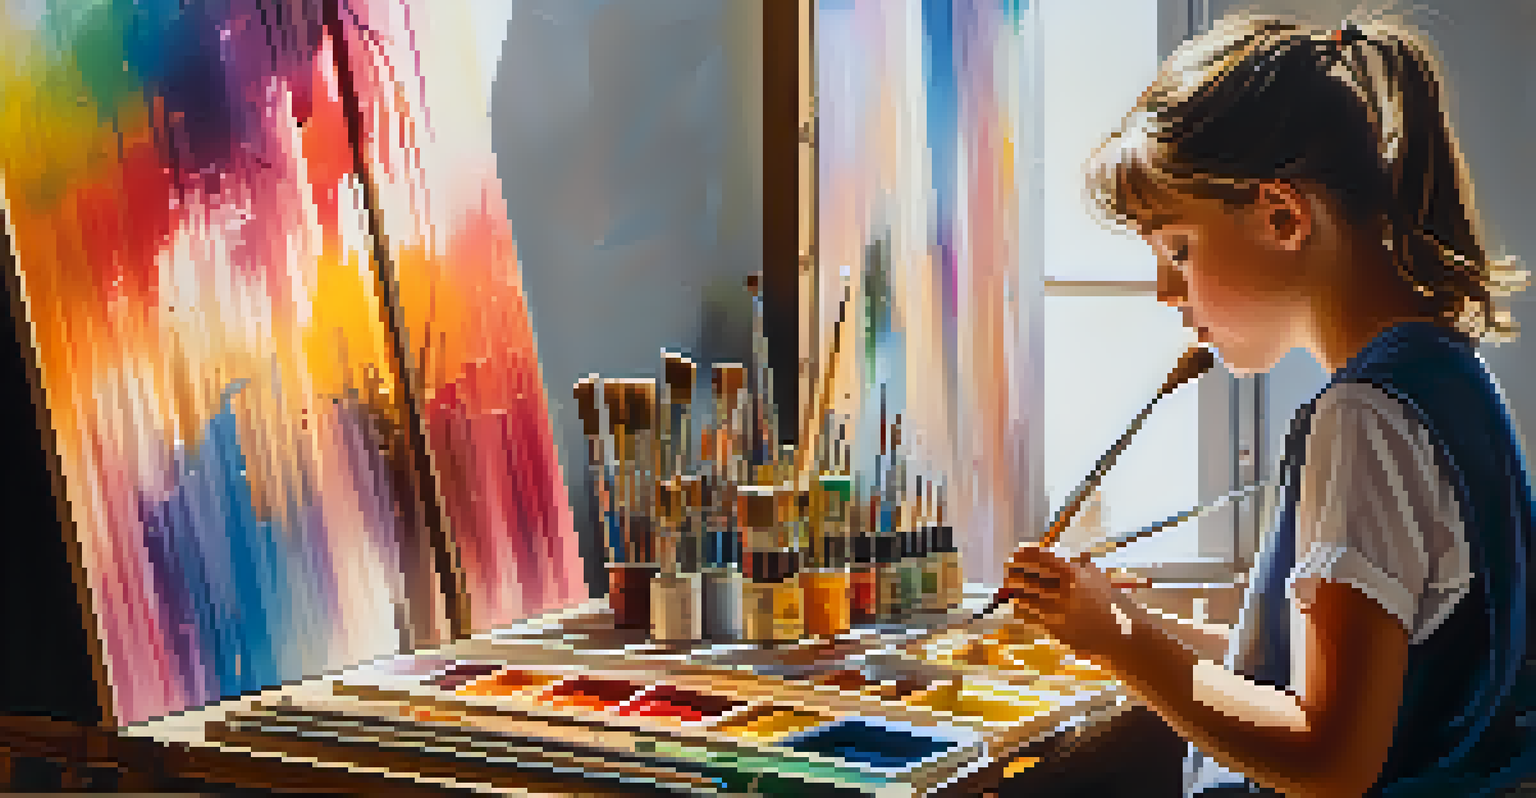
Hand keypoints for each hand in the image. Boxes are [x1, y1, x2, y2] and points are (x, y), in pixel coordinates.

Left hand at [1003, 544, 1132, 663]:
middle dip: (1015, 571)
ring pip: (1026, 597)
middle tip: (1007, 567)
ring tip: (1009, 583)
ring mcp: (1058, 611)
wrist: (1121, 633)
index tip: (1017, 551)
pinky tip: (1017, 602)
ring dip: (1015, 589)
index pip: (1044, 559)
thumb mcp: (1098, 577)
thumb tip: (1070, 554)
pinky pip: (1031, 616)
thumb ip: (1082, 565)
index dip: (1027, 554)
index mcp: (1074, 575)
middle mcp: (1063, 592)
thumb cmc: (1110, 602)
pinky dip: (1021, 607)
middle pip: (1029, 578)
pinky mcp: (1055, 629)